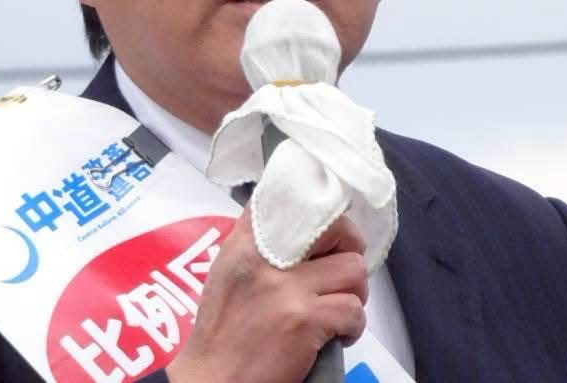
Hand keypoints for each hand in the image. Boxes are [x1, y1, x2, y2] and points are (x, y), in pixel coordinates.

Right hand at [165, 207, 367, 382]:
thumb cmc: (221, 333)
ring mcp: (287, 289)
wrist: (212, 381)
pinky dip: (353, 327)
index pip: (292, 200)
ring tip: (338, 310)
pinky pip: (354, 310)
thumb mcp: (227, 273)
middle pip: (336, 228)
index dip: (324, 214)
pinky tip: (337, 336)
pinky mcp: (304, 320)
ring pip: (353, 270)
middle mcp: (265, 258)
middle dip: (351, 251)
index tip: (329, 236)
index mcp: (245, 243)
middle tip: (342, 274)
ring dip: (354, 294)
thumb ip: (254, 244)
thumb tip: (292, 222)